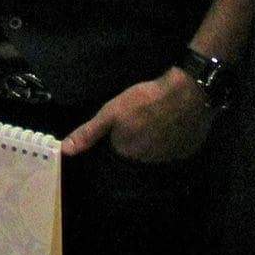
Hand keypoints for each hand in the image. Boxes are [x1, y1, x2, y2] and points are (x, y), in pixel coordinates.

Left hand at [62, 68, 213, 162]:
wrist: (187, 93)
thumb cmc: (145, 100)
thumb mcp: (111, 112)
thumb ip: (89, 132)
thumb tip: (65, 150)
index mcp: (128, 153)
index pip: (117, 151)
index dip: (118, 137)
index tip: (124, 124)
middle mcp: (148, 161)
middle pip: (138, 153)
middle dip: (137, 140)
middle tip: (142, 119)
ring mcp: (170, 157)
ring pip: (157, 152)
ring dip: (156, 141)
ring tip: (157, 120)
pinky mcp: (188, 150)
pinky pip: (176, 149)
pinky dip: (174, 140)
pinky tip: (173, 124)